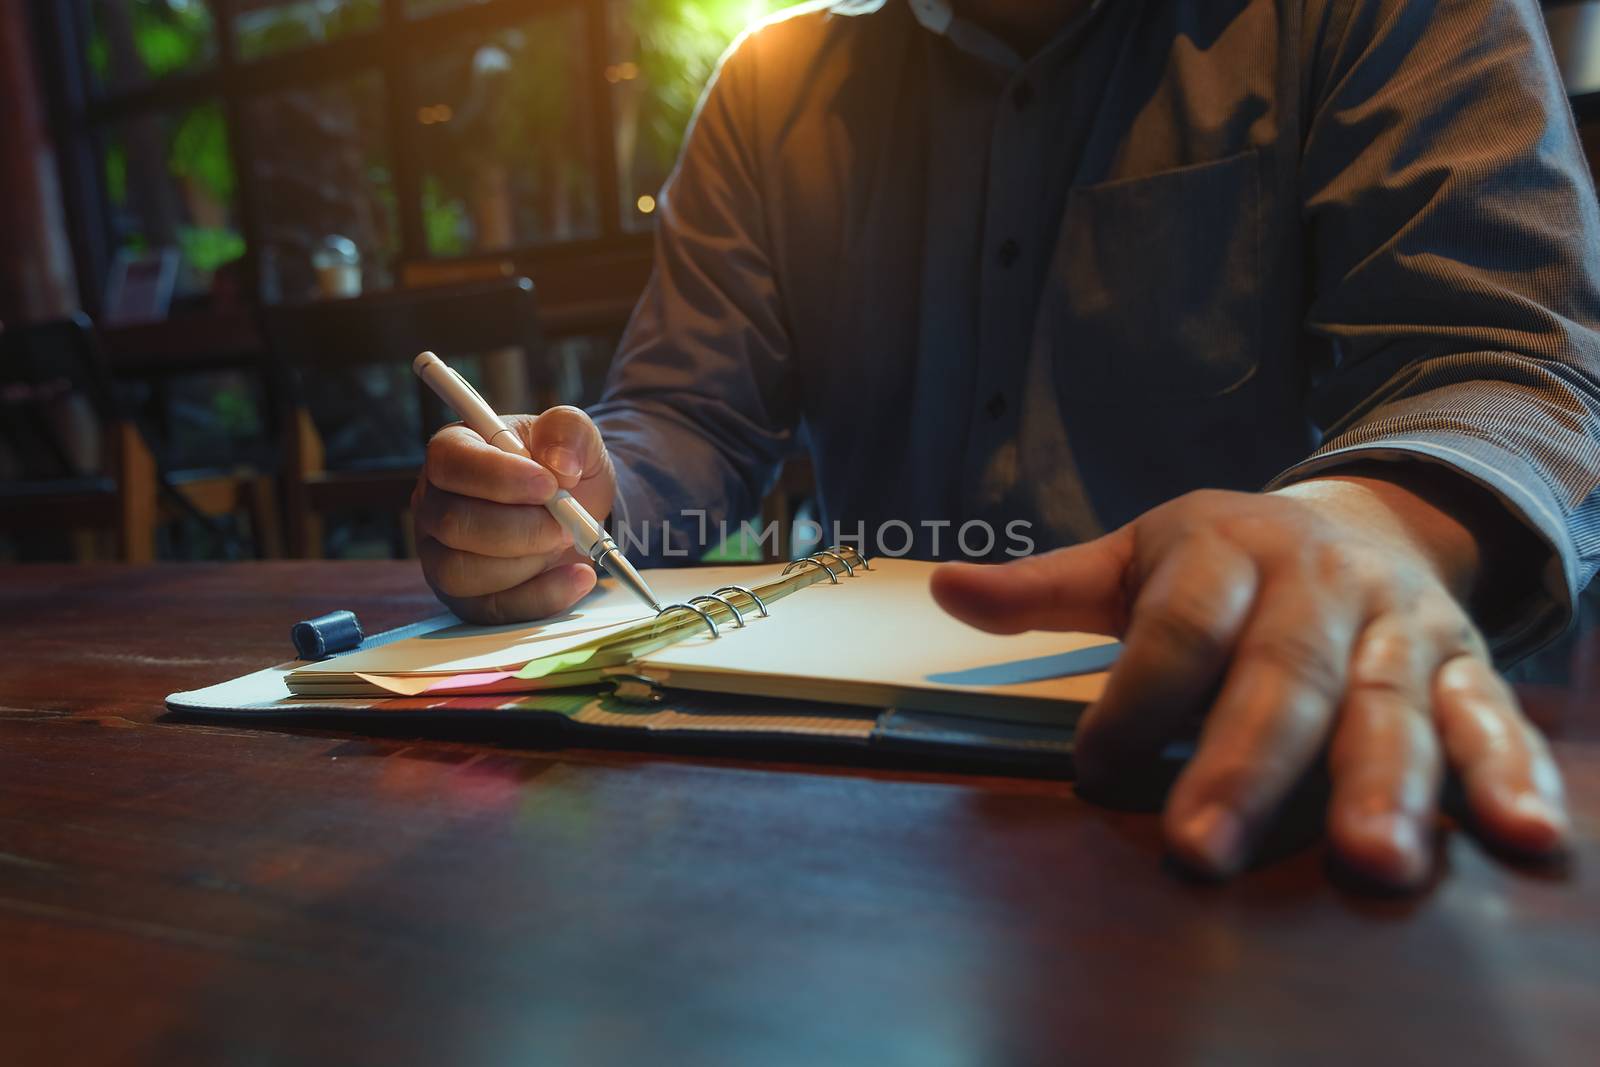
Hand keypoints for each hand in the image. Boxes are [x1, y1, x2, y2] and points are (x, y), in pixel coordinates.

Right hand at [414, 406, 616, 622]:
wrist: (577, 511)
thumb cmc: (561, 469)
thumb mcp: (574, 435)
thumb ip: (569, 430)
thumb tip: (561, 464)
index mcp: (454, 452)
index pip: (451, 462)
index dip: (498, 477)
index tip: (548, 484)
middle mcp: (436, 505)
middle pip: (454, 523)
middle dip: (521, 528)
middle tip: (566, 523)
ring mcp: (442, 555)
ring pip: (461, 572)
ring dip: (527, 562)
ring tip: (565, 542)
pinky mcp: (466, 597)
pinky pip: (491, 609)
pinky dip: (542, 597)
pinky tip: (578, 576)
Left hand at [930, 480, 1569, 887]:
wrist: (1363, 517)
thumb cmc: (1229, 558)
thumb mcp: (1138, 556)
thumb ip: (1049, 586)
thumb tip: (947, 587)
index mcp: (1230, 550)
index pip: (1179, 626)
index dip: (1137, 697)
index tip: (1093, 770)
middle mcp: (1321, 586)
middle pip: (1281, 676)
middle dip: (1244, 765)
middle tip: (1203, 848)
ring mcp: (1398, 628)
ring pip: (1390, 704)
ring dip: (1384, 784)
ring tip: (1374, 862)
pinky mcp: (1465, 666)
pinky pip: (1490, 720)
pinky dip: (1508, 777)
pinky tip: (1516, 838)